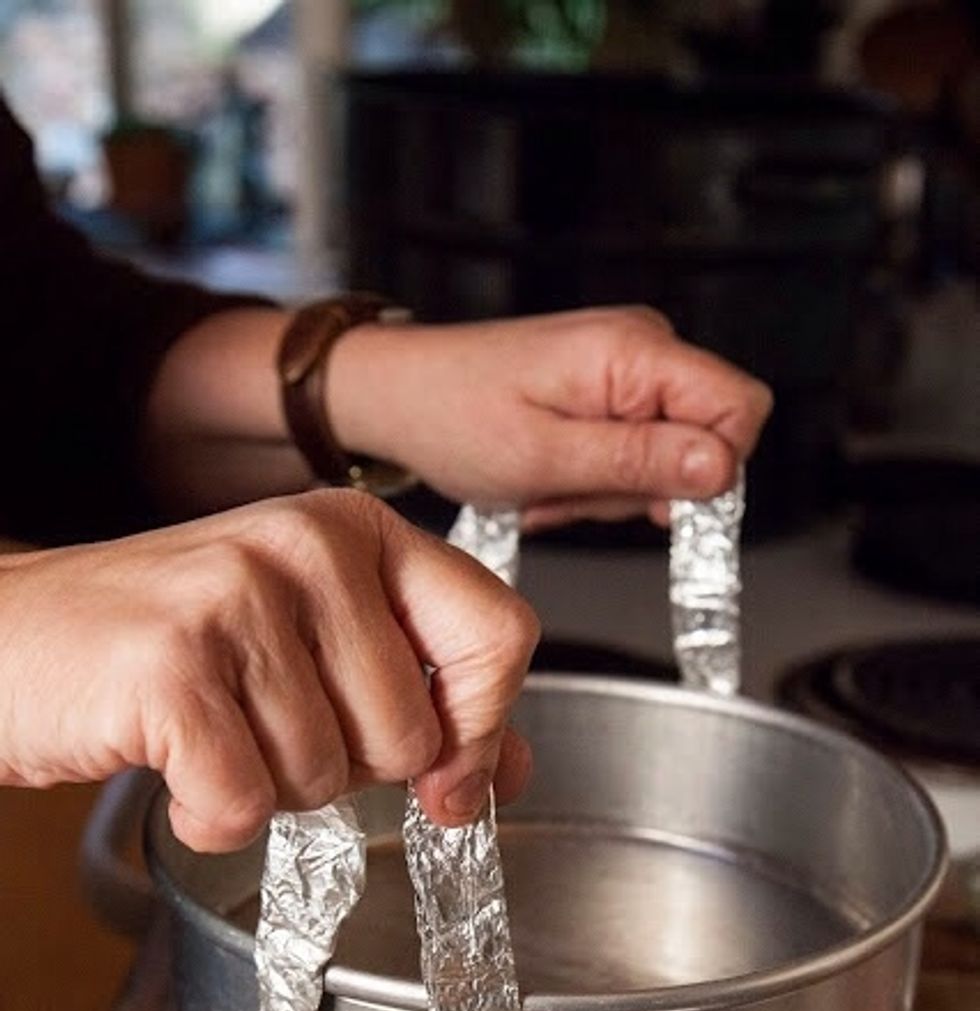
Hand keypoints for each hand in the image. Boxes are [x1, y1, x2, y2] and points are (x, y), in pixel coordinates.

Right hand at [0, 490, 537, 851]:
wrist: (8, 639)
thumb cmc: (160, 645)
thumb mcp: (307, 645)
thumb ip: (421, 695)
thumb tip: (508, 769)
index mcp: (354, 531)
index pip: (498, 632)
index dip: (483, 727)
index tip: (449, 778)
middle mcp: (305, 546)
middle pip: (412, 735)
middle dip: (342, 768)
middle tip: (261, 725)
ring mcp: (235, 598)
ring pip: (328, 778)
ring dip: (268, 789)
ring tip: (209, 732)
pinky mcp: (170, 668)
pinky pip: (246, 804)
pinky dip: (208, 816)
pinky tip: (173, 769)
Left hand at [328, 306, 772, 527]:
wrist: (398, 396)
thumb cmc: (452, 417)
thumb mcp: (546, 458)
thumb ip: (638, 462)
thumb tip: (721, 470)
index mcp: (635, 350)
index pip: (741, 408)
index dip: (712, 470)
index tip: (654, 506)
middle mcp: (642, 345)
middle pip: (705, 438)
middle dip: (644, 488)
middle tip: (571, 493)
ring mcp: (626, 366)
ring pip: (668, 454)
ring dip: (610, 491)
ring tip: (548, 486)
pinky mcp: (608, 387)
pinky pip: (634, 448)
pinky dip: (595, 479)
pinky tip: (550, 480)